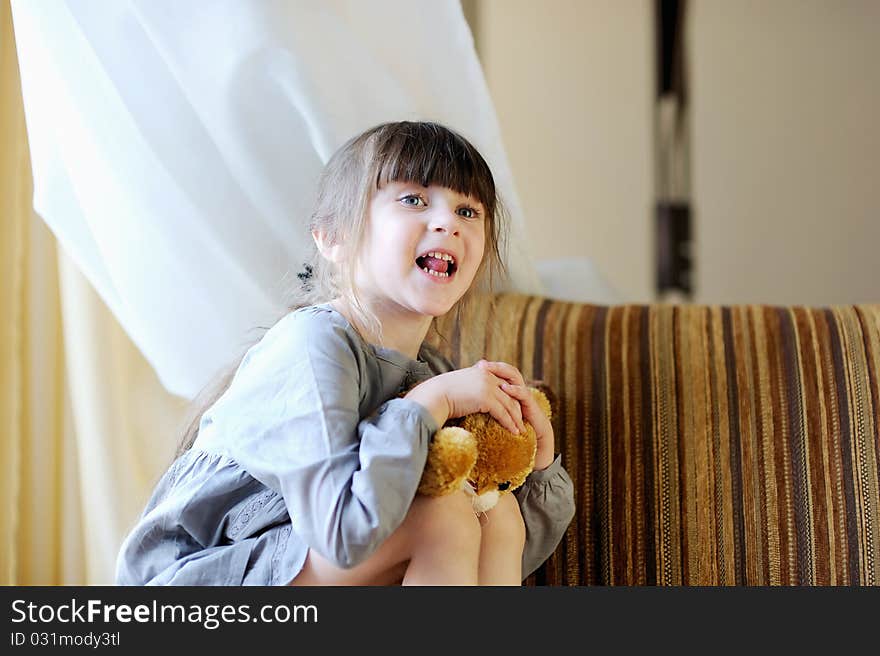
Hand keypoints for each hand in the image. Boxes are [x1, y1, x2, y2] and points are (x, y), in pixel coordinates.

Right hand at [404, 361, 525, 434]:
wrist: (432, 396)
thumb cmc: (440, 394)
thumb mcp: (460, 385)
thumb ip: (470, 387)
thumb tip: (471, 397)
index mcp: (482, 370)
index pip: (503, 383)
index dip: (511, 396)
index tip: (516, 408)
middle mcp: (487, 375)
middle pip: (509, 393)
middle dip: (517, 408)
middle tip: (523, 421)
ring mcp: (487, 385)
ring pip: (509, 404)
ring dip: (516, 419)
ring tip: (522, 430)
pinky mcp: (486, 398)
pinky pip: (503, 413)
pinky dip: (510, 423)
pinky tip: (514, 432)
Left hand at [475, 361, 554, 470]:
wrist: (536, 446)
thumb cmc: (514, 434)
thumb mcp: (496, 422)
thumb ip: (486, 413)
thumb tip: (466, 408)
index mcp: (509, 393)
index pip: (498, 375)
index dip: (488, 370)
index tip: (474, 366)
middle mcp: (517, 391)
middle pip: (507, 372)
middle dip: (495, 367)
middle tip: (482, 364)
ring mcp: (525, 398)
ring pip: (516, 379)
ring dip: (504, 373)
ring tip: (491, 370)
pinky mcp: (532, 406)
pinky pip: (524, 394)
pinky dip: (514, 390)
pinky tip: (505, 388)